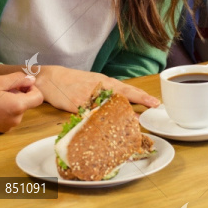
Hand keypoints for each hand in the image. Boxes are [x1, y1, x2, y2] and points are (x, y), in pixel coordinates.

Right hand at [0, 72, 42, 133]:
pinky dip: (5, 109)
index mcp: (17, 107)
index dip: (32, 88)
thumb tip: (31, 80)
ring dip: (11, 101)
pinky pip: (9, 116)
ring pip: (18, 110)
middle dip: (20, 94)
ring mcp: (8, 126)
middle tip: (2, 88)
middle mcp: (15, 119)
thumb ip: (18, 79)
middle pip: (28, 103)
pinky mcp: (0, 130)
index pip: (38, 97)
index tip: (19, 84)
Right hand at [36, 66, 158, 112]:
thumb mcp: (94, 82)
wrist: (51, 79)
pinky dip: (100, 122)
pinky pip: (91, 115)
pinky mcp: (76, 105)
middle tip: (152, 108)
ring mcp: (88, 96)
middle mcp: (99, 87)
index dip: (142, 96)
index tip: (155, 102)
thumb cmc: (75, 81)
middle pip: (122, 95)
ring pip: (108, 107)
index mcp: (105, 82)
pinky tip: (106, 129)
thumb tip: (124, 102)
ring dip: (122, 116)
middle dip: (139, 101)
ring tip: (134, 124)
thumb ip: (108, 91)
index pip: (127, 89)